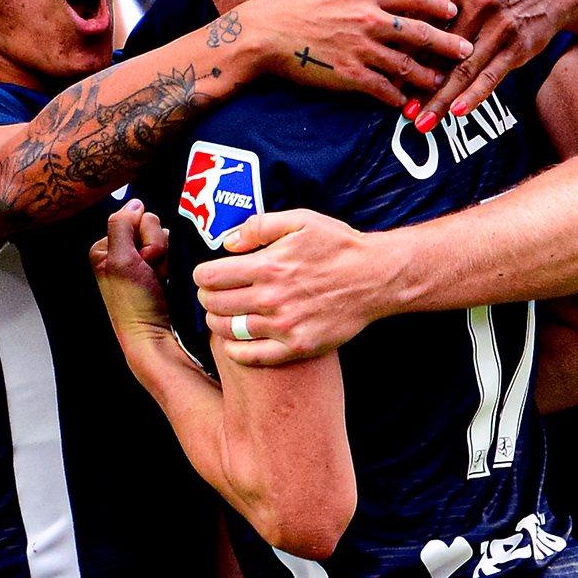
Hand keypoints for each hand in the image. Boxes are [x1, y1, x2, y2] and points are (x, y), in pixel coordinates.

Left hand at [91, 200, 173, 348]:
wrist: (154, 334)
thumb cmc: (133, 305)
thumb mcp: (119, 261)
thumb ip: (121, 225)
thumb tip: (134, 203)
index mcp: (106, 247)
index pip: (132, 217)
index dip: (141, 236)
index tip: (139, 260)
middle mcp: (122, 251)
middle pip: (150, 225)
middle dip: (154, 247)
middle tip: (148, 271)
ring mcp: (142, 260)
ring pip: (164, 236)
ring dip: (165, 256)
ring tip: (156, 278)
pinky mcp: (159, 268)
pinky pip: (173, 250)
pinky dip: (172, 263)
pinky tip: (164, 278)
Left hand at [191, 209, 385, 366]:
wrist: (376, 278)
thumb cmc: (338, 246)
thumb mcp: (300, 221)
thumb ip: (259, 227)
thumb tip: (227, 243)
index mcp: (268, 266)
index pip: (211, 277)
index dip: (201, 276)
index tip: (205, 276)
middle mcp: (272, 298)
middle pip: (215, 304)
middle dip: (206, 298)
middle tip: (211, 295)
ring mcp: (285, 326)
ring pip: (229, 330)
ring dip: (217, 322)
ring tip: (220, 315)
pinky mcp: (298, 346)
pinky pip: (253, 356)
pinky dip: (236, 351)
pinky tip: (234, 342)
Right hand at [238, 0, 469, 106]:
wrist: (265, 33)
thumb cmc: (290, 1)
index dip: (438, 4)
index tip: (453, 10)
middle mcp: (370, 21)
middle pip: (420, 33)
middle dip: (447, 42)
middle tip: (466, 49)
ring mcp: (362, 49)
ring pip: (408, 65)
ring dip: (429, 75)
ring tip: (442, 81)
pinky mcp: (350, 75)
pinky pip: (383, 89)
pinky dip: (398, 97)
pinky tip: (407, 102)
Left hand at [408, 0, 576, 130]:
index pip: (421, 18)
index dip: (401, 45)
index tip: (382, 67)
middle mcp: (477, 3)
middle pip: (437, 48)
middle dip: (414, 79)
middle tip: (397, 104)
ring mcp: (498, 27)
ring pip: (462, 69)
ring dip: (439, 99)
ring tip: (420, 121)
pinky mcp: (516, 46)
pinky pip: (491, 76)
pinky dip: (473, 95)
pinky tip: (456, 112)